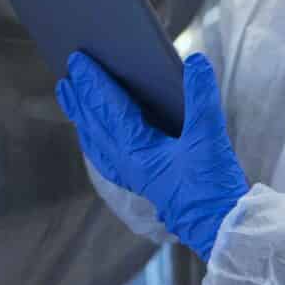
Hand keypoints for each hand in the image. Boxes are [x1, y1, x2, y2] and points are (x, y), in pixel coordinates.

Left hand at [56, 52, 249, 259]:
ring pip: (97, 141)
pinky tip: (95, 136)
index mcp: (136, 151)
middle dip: (80, 98)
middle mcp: (126, 163)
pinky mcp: (142, 182)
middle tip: (66, 75)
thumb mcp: (209, 136)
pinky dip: (96, 140)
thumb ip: (201, 96)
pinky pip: (106, 156)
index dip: (92, 81)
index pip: (108, 108)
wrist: (219, 225)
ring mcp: (132, 174)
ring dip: (83, 118)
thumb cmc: (212, 185)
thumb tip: (195, 60)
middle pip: (95, 124)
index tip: (77, 59)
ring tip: (70, 98)